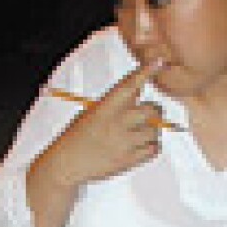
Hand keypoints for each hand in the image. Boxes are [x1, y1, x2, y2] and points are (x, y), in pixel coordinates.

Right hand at [44, 59, 167, 187]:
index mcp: (105, 108)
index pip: (130, 85)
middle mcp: (117, 123)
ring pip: (156, 130)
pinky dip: (151, 145)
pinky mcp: (130, 160)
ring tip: (136, 134)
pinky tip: (138, 145)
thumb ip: (114, 104)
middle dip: (152, 110)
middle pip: (152, 110)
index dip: (146, 72)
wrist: (66, 164)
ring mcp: (125, 143)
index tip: (160, 62)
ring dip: (151, 130)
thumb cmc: (77, 135)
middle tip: (143, 115)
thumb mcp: (91, 113)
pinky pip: (154, 148)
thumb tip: (139, 97)